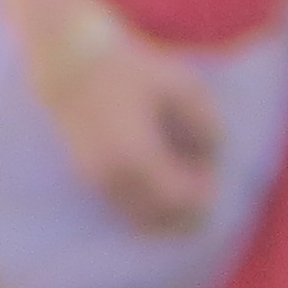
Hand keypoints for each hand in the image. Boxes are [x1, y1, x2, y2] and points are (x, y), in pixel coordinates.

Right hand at [40, 27, 220, 232]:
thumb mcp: (183, 87)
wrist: (72, 68)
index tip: (213, 170)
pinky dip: (148, 205)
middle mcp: (113, 179)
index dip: (204, 193)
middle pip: (159, 219)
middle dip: (188, 209)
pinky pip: (124, 208)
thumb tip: (215, 155)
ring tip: (185, 177)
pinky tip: (163, 179)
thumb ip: (205, 122)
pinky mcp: (88, 179)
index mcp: (138, 157)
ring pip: (139, 219)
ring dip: (168, 210)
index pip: (179, 199)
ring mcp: (96, 182)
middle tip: (203, 179)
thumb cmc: (132, 72)